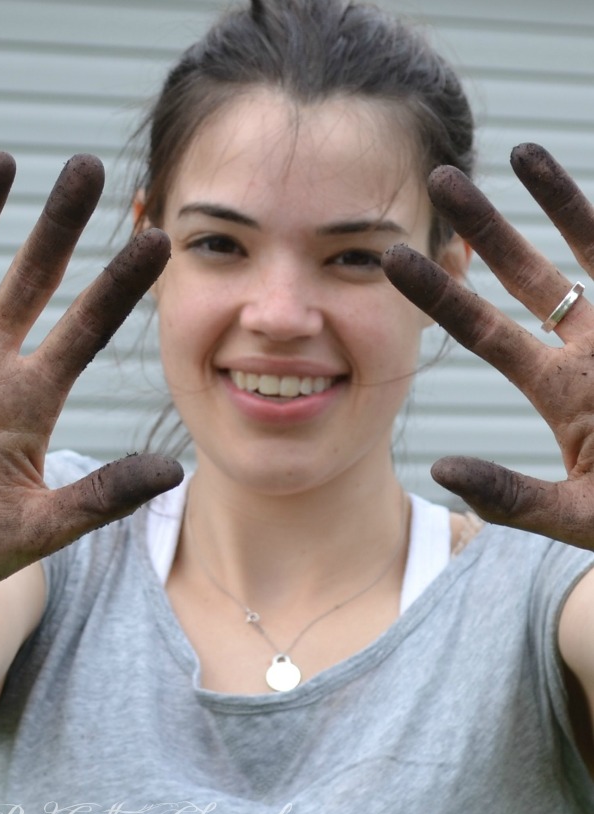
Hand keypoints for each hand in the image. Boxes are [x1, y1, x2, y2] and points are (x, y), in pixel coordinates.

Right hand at [0, 152, 181, 602]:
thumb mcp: (36, 527)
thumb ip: (101, 497)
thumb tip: (175, 470)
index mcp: (32, 401)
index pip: (87, 327)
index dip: (120, 284)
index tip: (160, 240)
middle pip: (37, 281)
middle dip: (63, 226)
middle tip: (97, 167)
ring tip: (19, 157)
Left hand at [382, 143, 593, 548]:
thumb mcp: (575, 513)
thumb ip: (511, 496)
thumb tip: (437, 469)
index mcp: (558, 387)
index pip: (485, 330)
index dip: (440, 294)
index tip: (392, 259)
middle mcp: (591, 346)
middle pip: (527, 275)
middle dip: (485, 228)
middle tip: (441, 178)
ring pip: (590, 249)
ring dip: (557, 198)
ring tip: (518, 149)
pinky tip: (557, 177)